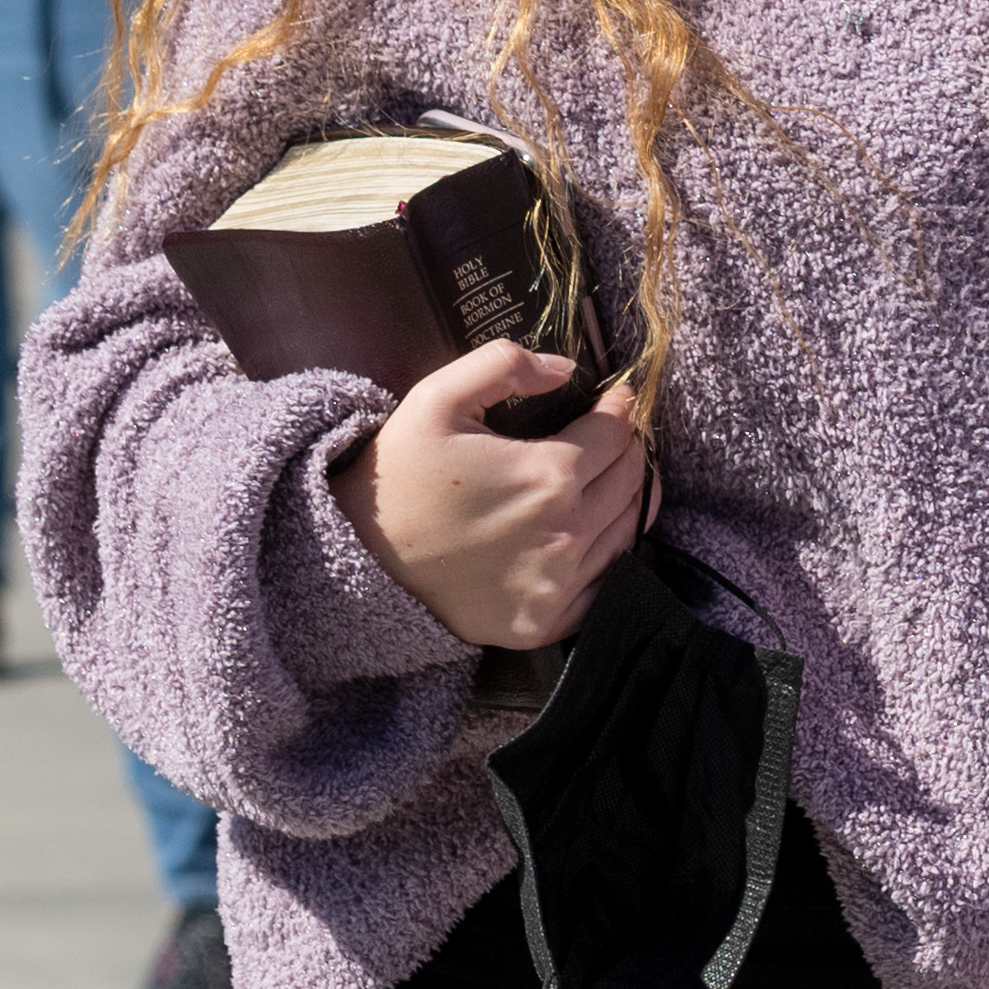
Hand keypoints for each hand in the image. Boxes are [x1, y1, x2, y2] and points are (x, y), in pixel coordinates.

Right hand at [344, 344, 646, 653]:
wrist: (356, 563)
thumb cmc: (397, 477)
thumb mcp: (434, 399)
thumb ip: (503, 365)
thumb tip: (566, 369)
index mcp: (549, 476)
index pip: (617, 433)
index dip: (620, 407)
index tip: (616, 397)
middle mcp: (567, 534)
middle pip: (632, 480)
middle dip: (628, 447)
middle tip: (615, 434)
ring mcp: (559, 585)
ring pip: (628, 528)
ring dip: (628, 496)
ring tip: (613, 475)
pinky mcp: (546, 623)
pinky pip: (608, 583)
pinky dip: (612, 552)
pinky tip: (598, 531)